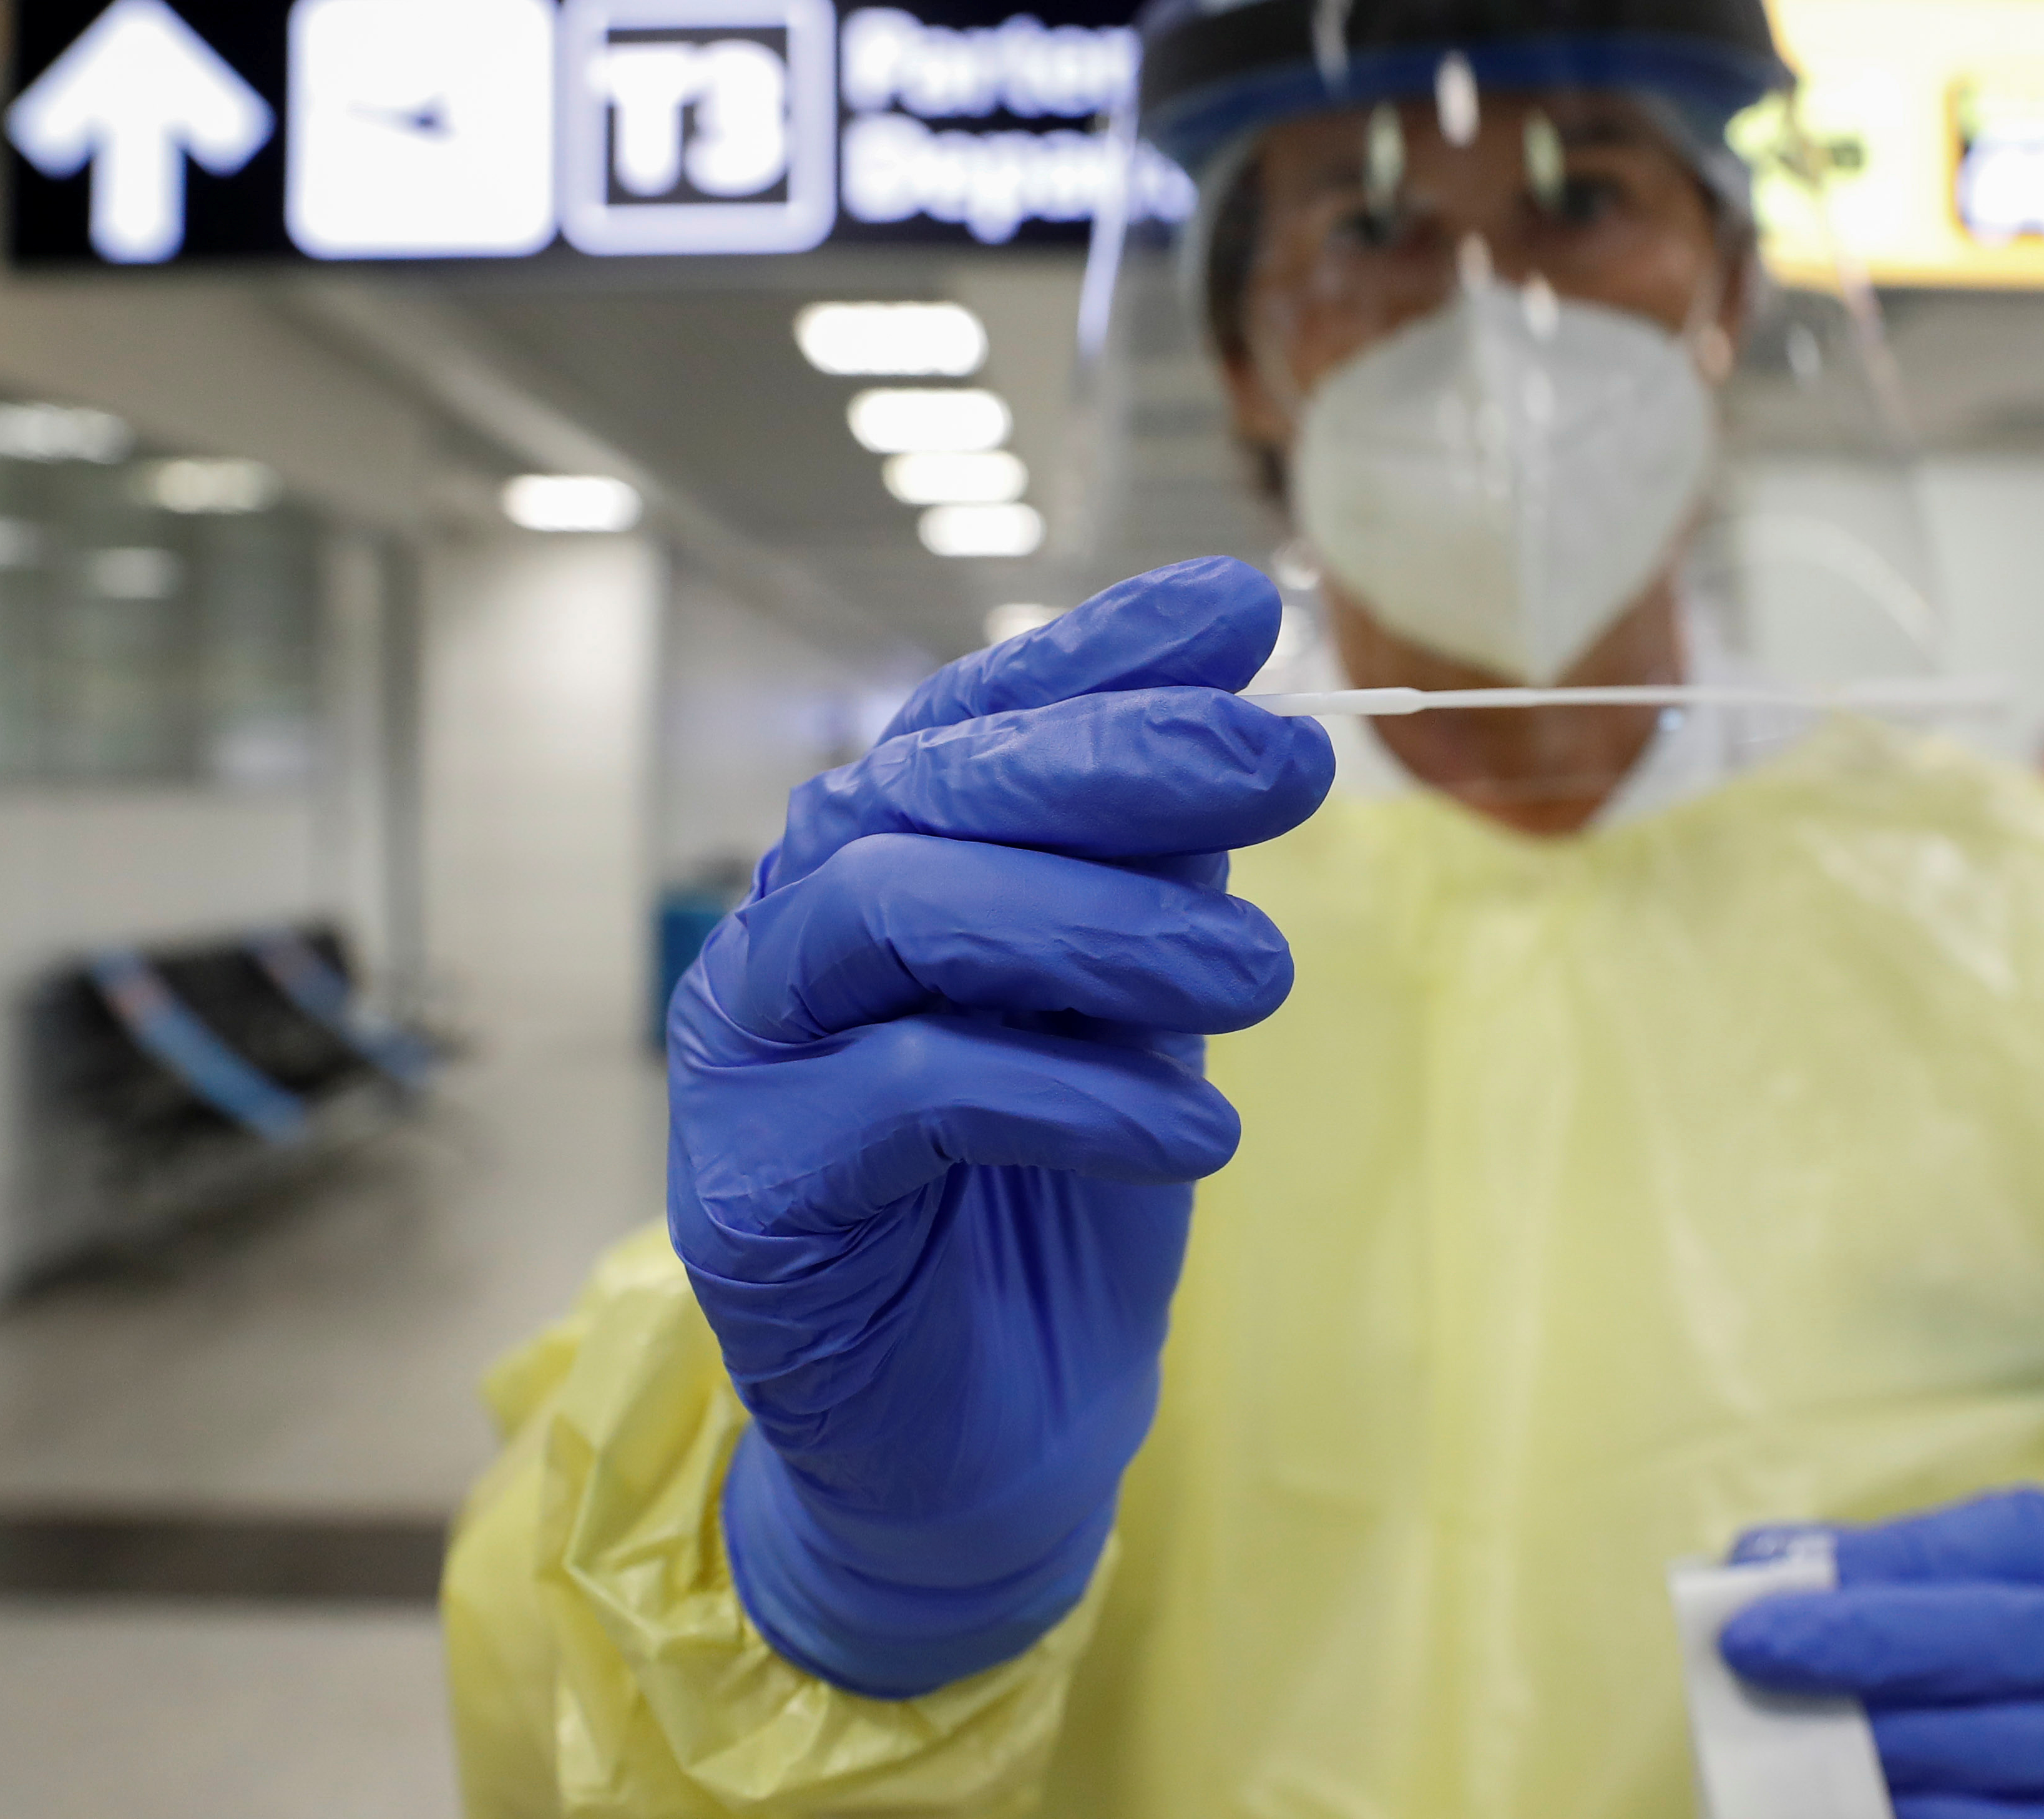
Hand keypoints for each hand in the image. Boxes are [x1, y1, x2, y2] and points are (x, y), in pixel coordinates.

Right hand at [666, 558, 1333, 1698]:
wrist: (990, 1435)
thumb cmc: (1059, 1198)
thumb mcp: (1136, 1004)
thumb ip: (1157, 870)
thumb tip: (1244, 709)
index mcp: (877, 863)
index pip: (973, 713)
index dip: (1098, 650)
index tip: (1240, 610)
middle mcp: (793, 928)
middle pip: (929, 787)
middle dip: (1121, 760)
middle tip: (1291, 769)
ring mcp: (752, 1052)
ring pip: (897, 909)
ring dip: (1102, 927)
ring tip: (1263, 981)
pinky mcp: (755, 1187)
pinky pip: (911, 1089)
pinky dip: (1073, 1093)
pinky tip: (1196, 1128)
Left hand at [1718, 1488, 2043, 1818]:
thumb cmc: (2041, 1628)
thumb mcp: (1984, 1566)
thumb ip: (1878, 1567)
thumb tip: (1753, 1571)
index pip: (1974, 1573)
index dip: (1862, 1601)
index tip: (1751, 1623)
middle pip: (2007, 1657)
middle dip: (1873, 1664)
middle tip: (1761, 1669)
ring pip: (2029, 1772)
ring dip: (1904, 1766)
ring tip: (1800, 1760)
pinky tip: (1863, 1813)